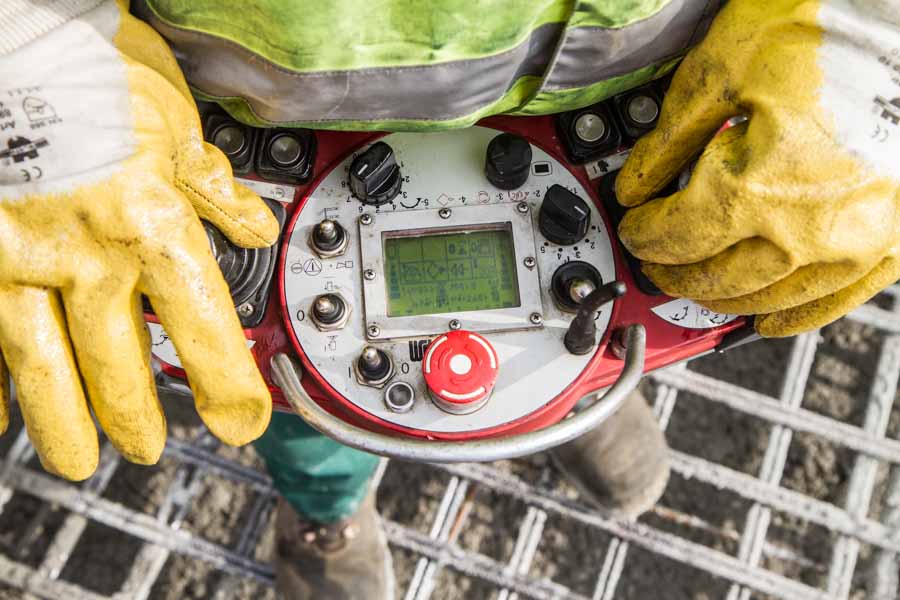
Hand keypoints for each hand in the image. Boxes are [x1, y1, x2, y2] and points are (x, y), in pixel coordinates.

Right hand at [0, 1, 278, 478]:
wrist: (11, 34)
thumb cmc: (92, 67)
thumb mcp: (175, 123)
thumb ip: (213, 187)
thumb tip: (254, 227)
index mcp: (151, 228)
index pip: (204, 329)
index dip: (229, 385)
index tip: (245, 421)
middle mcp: (87, 258)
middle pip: (119, 363)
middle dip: (140, 414)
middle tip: (149, 447)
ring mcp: (19, 261)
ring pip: (43, 366)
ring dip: (64, 421)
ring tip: (77, 459)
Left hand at [615, 0, 899, 336]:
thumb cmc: (828, 24)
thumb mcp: (722, 70)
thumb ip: (669, 139)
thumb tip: (636, 184)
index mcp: (754, 188)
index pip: (673, 237)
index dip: (643, 235)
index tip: (635, 227)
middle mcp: (804, 230)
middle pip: (713, 277)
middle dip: (673, 271)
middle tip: (656, 262)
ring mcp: (854, 244)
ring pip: (765, 300)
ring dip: (719, 298)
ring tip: (696, 285)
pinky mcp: (892, 246)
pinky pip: (832, 303)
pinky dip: (791, 316)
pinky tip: (765, 319)